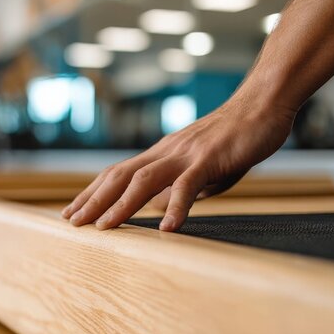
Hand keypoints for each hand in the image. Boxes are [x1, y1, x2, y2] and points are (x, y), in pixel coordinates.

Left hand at [61, 97, 295, 230]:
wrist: (263, 104)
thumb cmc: (236, 138)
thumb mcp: (202, 168)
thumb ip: (180, 186)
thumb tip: (162, 207)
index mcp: (162, 153)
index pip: (117, 173)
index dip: (92, 193)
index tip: (72, 212)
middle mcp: (166, 151)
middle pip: (119, 176)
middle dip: (93, 201)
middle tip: (71, 223)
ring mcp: (186, 154)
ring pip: (144, 180)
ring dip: (121, 205)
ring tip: (104, 229)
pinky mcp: (209, 159)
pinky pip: (188, 185)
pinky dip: (176, 207)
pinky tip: (167, 229)